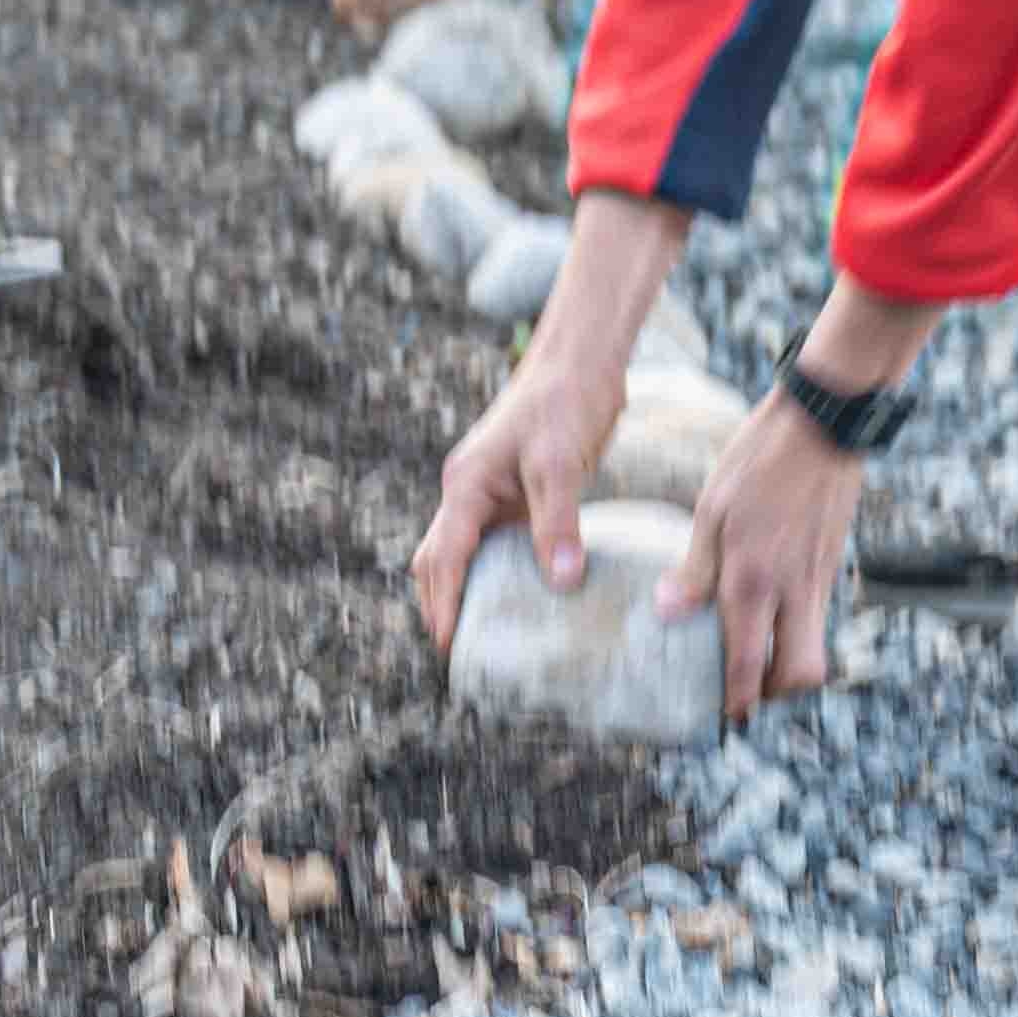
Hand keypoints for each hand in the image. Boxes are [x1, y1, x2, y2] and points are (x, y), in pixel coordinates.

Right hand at [408, 334, 624, 654]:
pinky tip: (518, 596)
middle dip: (440, 604)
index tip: (448, 647)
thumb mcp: (560, 465)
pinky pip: (494, 541)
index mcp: (465, 484)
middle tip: (459, 655)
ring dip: (462, 590)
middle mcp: (467, 490)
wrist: (579, 362)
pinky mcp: (514, 491)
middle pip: (438, 559)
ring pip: (462, 551)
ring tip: (481, 637)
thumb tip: (562, 581)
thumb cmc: (564, 403)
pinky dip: (494, 572)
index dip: (444, 604)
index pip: (445, 558)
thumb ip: (558, 523)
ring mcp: (488, 491)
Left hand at [658, 396, 864, 721]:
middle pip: (801, 675)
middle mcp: (793, 589)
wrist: (824, 424)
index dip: (738, 701)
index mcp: (753, 579)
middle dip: (778, 695)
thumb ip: (695, 568)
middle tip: (750, 691)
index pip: (748, 663)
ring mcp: (819, 578)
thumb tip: (668, 611)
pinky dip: (799, 628)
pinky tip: (774, 611)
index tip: (727, 718)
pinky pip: (818, 615)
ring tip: (758, 655)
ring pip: (817, 648)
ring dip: (790, 663)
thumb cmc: (759, 459)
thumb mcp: (712, 509)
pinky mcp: (832, 564)